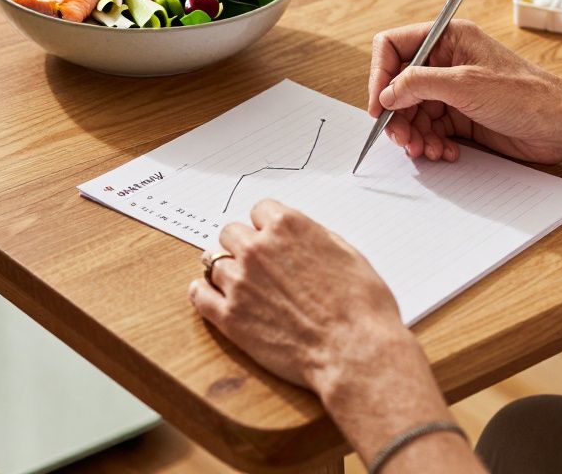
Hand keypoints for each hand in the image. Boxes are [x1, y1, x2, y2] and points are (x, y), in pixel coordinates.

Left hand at [188, 199, 411, 391]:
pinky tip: (210, 294)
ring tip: (238, 282)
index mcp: (287, 227)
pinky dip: (203, 292)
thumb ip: (313, 238)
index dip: (267, 226)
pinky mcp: (229, 317)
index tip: (270, 238)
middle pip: (231, 233)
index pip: (259, 210)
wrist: (354, 351)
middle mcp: (257, 249)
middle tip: (255, 262)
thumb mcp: (347, 254)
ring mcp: (240, 282)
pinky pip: (199, 295)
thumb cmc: (362, 307)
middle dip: (243, 245)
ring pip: (212, 261)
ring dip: (225, 269)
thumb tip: (300, 237)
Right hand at [368, 19, 561, 164]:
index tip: (380, 106)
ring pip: (412, 111)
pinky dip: (431, 142)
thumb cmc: (526, 95)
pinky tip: (444, 152)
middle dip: (397, 114)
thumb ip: (418, 84)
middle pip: (399, 84)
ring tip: (425, 150)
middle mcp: (447, 60)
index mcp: (448, 37)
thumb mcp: (465, 84)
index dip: (380, 76)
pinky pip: (430, 128)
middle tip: (402, 139)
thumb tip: (387, 94)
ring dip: (414, 134)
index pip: (394, 47)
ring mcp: (453, 89)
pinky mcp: (461, 114)